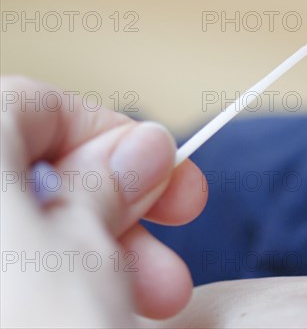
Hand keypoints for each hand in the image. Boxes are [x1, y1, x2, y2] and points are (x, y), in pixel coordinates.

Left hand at [1, 76, 206, 325]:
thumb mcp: (82, 254)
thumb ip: (108, 185)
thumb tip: (144, 144)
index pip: (27, 104)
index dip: (105, 128)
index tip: (160, 165)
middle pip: (39, 171)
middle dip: (121, 200)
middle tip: (179, 228)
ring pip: (37, 226)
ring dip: (111, 250)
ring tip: (163, 294)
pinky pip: (25, 266)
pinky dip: (73, 279)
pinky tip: (117, 305)